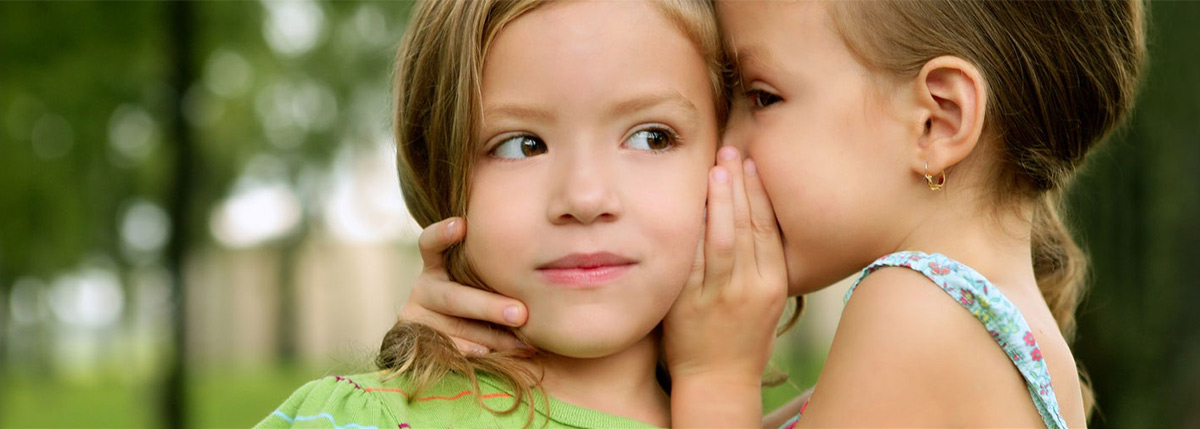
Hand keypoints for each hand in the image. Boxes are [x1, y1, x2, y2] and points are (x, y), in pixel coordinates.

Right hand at [398, 217, 531, 355]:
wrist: (450, 329)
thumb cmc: (482, 289)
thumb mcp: (480, 273)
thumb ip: (496, 264)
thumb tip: (550, 253)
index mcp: (436, 263)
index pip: (430, 243)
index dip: (442, 234)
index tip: (461, 225)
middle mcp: (424, 288)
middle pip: (452, 297)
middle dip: (488, 306)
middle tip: (521, 313)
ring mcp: (419, 317)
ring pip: (456, 328)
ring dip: (492, 335)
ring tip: (524, 340)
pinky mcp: (422, 343)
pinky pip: (453, 350)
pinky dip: (479, 351)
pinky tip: (504, 353)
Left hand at [666, 147, 788, 426]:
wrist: (717, 380)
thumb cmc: (742, 336)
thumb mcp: (765, 298)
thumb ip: (761, 260)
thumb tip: (752, 212)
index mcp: (774, 284)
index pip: (769, 227)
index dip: (760, 192)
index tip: (751, 162)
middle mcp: (751, 287)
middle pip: (748, 225)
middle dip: (739, 184)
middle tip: (731, 150)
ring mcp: (720, 295)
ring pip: (723, 238)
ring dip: (720, 199)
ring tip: (717, 167)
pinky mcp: (690, 303)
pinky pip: (692, 259)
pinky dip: (693, 229)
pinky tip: (690, 205)